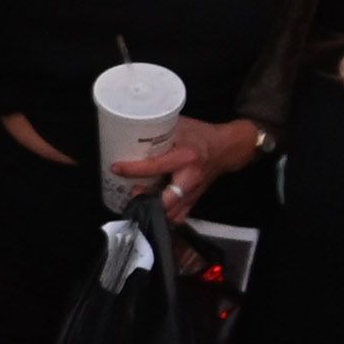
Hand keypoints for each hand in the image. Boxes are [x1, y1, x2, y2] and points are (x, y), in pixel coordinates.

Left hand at [111, 112, 257, 219]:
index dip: (133, 169)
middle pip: (166, 200)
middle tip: (130, 191)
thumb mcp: (181, 126)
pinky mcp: (194, 200)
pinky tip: (154, 211)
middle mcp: (190, 179)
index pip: (156, 166)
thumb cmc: (201, 136)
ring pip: (172, 213)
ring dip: (154, 211)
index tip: (116, 167)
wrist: (226, 148)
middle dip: (145, 201)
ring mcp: (193, 193)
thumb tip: (133, 129)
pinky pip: (179, 216)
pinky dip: (165, 217)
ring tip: (139, 201)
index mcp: (185, 158)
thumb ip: (160, 130)